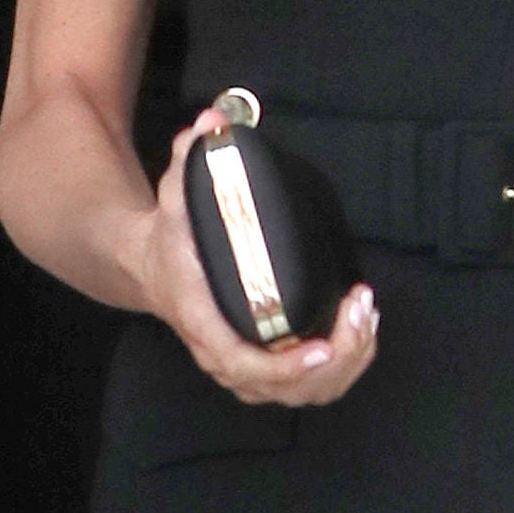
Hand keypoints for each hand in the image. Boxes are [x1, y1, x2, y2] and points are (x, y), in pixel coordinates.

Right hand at [133, 109, 380, 407]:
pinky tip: (361, 329)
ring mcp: (243, 368)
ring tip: (366, 315)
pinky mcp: (262, 367)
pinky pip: (307, 386)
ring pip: (303, 393)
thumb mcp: (174, 189)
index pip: (241, 363)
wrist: (147, 266)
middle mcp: (222, 354)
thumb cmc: (169, 232)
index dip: (284, 366)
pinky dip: (343, 367)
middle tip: (361, 309)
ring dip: (347, 363)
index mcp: (202, 320)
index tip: (323, 348)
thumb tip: (212, 119)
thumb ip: (191, 154)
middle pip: (285, 387)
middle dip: (336, 356)